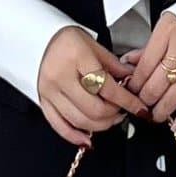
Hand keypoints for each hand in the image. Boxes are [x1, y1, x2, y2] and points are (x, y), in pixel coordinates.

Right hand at [36, 27, 141, 147]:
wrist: (35, 37)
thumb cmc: (64, 39)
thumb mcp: (93, 45)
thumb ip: (113, 66)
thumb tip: (132, 82)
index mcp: (77, 57)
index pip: (108, 88)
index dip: (128, 102)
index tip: (140, 108)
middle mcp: (61, 76)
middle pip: (94, 109)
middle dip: (114, 115)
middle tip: (122, 111)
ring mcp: (49, 91)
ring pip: (80, 121)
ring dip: (100, 126)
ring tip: (110, 118)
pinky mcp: (43, 101)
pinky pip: (59, 126)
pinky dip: (75, 136)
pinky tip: (88, 139)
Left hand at [125, 12, 175, 127]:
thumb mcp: (170, 22)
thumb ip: (150, 46)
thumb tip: (129, 62)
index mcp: (168, 32)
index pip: (143, 67)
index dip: (134, 85)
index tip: (131, 91)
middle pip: (155, 86)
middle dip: (144, 101)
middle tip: (141, 105)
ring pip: (173, 97)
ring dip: (160, 112)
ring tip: (155, 115)